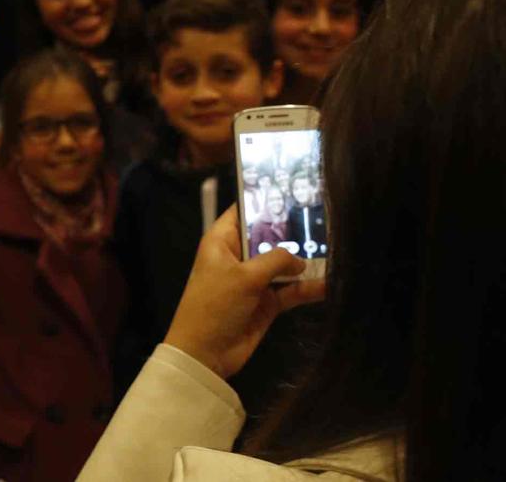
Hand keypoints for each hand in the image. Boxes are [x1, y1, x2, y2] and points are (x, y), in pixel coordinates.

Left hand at [164, 206, 325, 379]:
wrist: (205, 353)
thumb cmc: (215, 305)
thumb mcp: (244, 277)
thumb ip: (275, 261)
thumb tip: (302, 260)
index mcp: (222, 242)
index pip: (242, 212)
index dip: (263, 202)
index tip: (291, 189)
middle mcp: (238, 257)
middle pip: (269, 238)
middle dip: (294, 232)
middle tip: (326, 218)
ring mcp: (254, 281)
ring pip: (284, 265)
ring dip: (307, 261)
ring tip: (338, 248)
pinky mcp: (267, 303)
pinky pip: (291, 290)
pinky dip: (309, 288)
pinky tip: (332, 283)